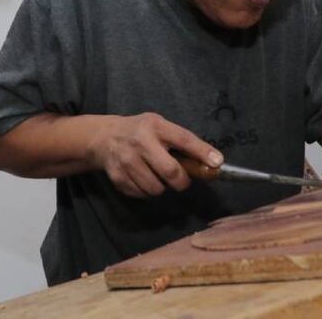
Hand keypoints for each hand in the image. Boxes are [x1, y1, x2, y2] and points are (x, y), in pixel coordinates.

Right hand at [87, 112, 222, 197]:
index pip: (183, 139)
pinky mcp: (118, 178)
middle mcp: (140, 142)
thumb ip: (183, 142)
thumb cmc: (140, 132)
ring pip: (157, 188)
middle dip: (181, 181)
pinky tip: (143, 178)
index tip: (217, 163)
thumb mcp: (161, 126)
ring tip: (157, 175)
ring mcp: (127, 161)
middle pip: (171, 172)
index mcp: (155, 126)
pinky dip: (147, 191)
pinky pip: (143, 195)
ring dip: (162, 187)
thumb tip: (213, 162)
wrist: (104, 137)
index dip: (202, 152)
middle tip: (180, 179)